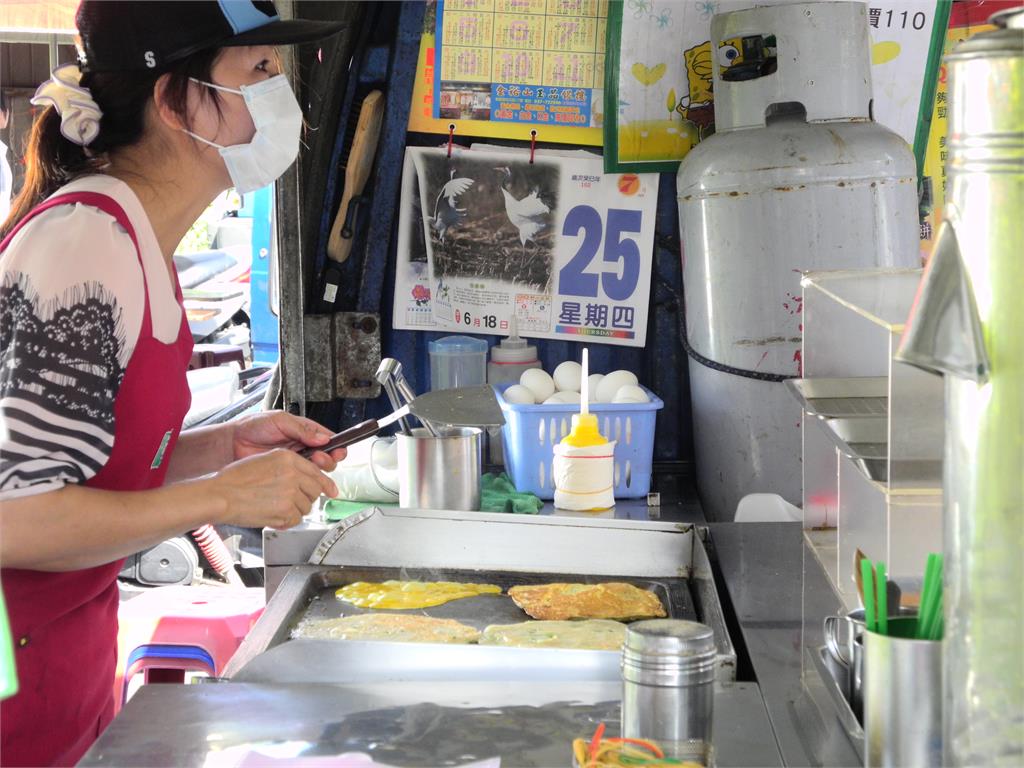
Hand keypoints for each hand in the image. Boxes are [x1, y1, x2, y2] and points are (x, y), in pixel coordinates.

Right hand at [208, 449, 339, 529]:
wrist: (221, 495)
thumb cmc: (235, 479)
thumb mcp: (264, 461)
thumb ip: (288, 467)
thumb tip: (305, 477)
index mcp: (288, 458)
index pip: (317, 471)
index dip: (326, 483)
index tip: (331, 490)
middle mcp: (292, 473)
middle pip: (315, 490)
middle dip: (306, 498)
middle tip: (291, 502)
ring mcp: (290, 492)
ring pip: (306, 506)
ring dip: (294, 510)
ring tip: (275, 507)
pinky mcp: (286, 510)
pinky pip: (296, 519)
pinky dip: (286, 521)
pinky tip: (273, 516)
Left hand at [230, 411, 346, 470]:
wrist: (232, 444)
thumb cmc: (253, 427)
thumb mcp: (280, 421)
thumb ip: (302, 429)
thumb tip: (323, 438)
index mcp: (304, 431)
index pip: (327, 439)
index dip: (336, 446)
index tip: (338, 451)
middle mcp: (302, 447)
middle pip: (326, 456)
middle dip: (328, 458)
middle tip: (319, 458)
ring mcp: (295, 462)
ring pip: (316, 469)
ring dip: (318, 470)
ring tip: (310, 465)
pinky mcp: (286, 474)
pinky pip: (301, 479)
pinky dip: (306, 480)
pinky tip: (302, 478)